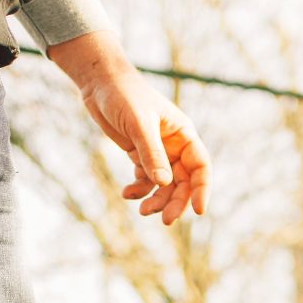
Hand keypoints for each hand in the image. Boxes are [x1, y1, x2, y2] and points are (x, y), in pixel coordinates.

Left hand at [48, 32, 209, 224]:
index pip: (200, 166)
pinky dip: (139, 190)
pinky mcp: (139, 154)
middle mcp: (174, 145)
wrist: (100, 82)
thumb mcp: (138, 124)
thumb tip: (164, 184)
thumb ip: (152, 153)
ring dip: (156, 199)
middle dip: (176, 201)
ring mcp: (157, 151)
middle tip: (166, 220)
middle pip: (183, 181)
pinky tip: (127, 194)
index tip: (199, 211)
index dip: (202, 189)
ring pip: (164, 184)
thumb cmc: (124, 95)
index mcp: (183, 134)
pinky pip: (145, 179)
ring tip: (142, 210)